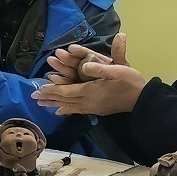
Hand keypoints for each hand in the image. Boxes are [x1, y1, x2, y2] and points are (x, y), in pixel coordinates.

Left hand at [32, 60, 146, 116]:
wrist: (143, 100)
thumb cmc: (130, 82)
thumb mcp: (117, 70)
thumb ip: (100, 67)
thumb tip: (85, 64)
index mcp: (91, 91)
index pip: (66, 91)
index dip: (52, 90)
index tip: (38, 89)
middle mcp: (89, 102)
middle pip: (64, 100)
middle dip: (49, 98)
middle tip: (33, 97)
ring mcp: (93, 108)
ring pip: (69, 107)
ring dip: (55, 104)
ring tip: (42, 105)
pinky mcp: (98, 110)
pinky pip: (77, 111)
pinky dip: (67, 110)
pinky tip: (61, 111)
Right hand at [45, 34, 128, 83]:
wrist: (126, 95)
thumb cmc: (124, 79)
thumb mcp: (121, 65)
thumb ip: (118, 51)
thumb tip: (121, 35)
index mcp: (97, 61)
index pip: (87, 54)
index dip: (79, 51)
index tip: (71, 48)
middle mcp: (89, 68)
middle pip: (76, 63)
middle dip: (66, 58)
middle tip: (56, 54)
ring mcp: (83, 79)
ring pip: (71, 72)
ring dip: (61, 68)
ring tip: (52, 62)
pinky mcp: (80, 88)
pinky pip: (70, 84)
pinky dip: (62, 81)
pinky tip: (54, 77)